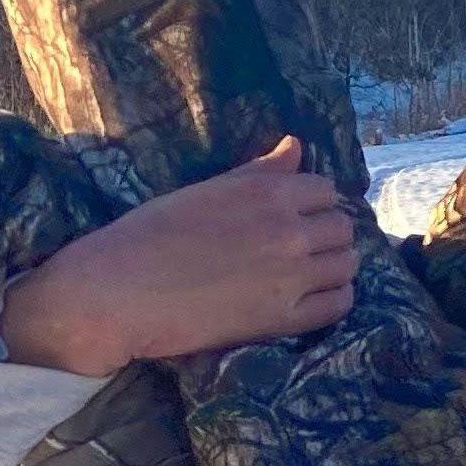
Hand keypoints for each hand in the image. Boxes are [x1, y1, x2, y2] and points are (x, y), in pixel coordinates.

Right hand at [0, 137, 358, 376]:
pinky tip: (313, 299)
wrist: (120, 292)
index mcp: (268, 192)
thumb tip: (295, 146)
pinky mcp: (284, 319)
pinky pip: (337, 306)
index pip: (325, 190)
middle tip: (305, 250)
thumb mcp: (206, 191)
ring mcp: (292, 276)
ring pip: (346, 265)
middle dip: (327, 235)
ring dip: (334, 267)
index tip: (299, 218)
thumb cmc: (150, 234)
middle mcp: (289, 230)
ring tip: (312, 275)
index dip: (313, 204)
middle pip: (341, 228)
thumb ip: (258, 173)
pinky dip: (333, 299)